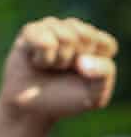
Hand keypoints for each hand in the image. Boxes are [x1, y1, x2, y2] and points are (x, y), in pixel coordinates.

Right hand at [0, 17, 117, 121]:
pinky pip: (45, 40)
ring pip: (66, 37)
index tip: (80, 77)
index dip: (94, 66)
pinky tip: (35, 62)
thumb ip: (105, 73)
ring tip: (48, 67)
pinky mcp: (31, 31)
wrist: (29, 110)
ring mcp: (52, 27)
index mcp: (96, 42)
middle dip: (73, 61)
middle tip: (60, 72)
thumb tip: (82, 59)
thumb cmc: (62, 99)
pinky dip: (42, 58)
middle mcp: (75, 29)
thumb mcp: (94, 94)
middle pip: (86, 37)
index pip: (106, 45)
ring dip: (57, 61)